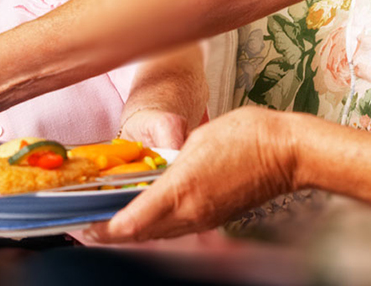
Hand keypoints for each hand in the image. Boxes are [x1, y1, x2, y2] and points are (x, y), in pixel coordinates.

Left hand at [86, 106, 299, 242]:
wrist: (286, 152)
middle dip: (113, 233)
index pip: (133, 222)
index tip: (84, 227)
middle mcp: (191, 213)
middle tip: (89, 225)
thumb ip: (171, 163)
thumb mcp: (197, 141)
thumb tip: (157, 175)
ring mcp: (205, 218)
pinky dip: (158, 225)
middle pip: (142, 234)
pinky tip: (149, 214)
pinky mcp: (217, 217)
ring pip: (161, 234)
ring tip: (112, 220)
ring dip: (135, 230)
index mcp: (182, 191)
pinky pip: (179, 228)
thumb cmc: (245, 135)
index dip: (105, 229)